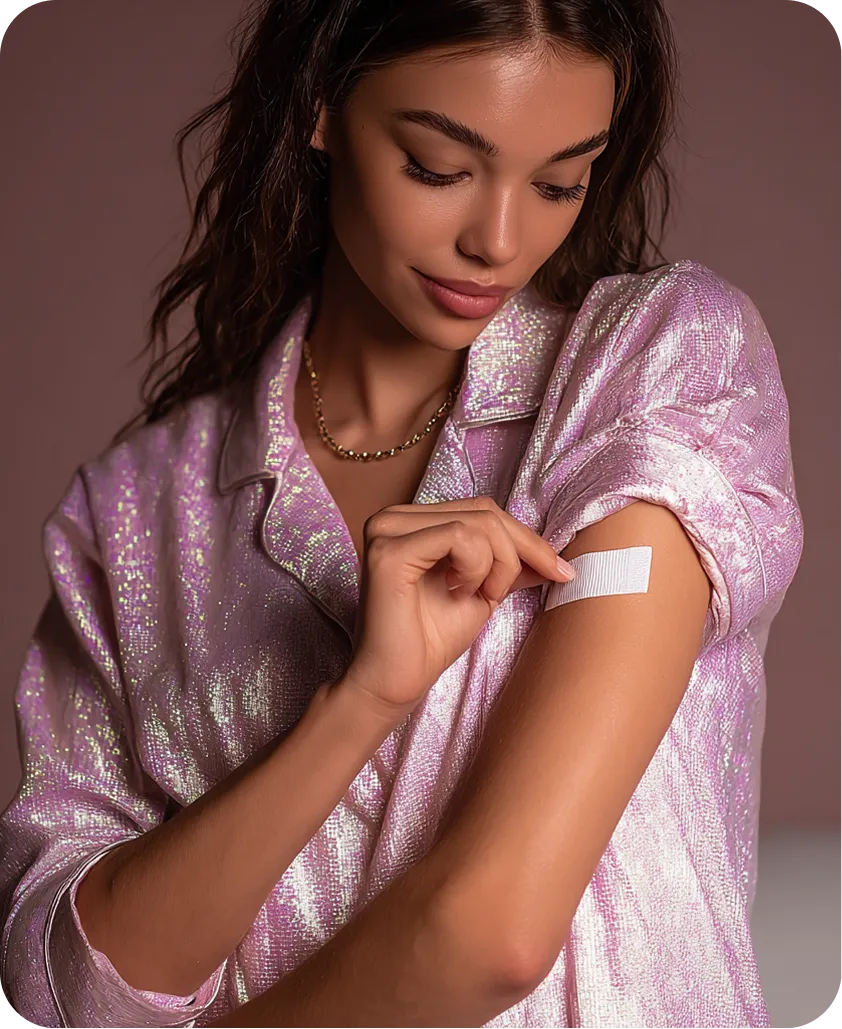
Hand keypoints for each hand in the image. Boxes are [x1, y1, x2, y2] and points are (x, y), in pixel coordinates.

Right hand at [338, 496, 574, 727]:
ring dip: (496, 564)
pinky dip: (475, 567)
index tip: (561, 571)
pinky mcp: (388, 551)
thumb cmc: (430, 641)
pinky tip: (459, 592)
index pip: (482, 510)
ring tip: (478, 596)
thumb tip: (553, 554)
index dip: (526, 539)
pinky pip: (458, 537)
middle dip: (518, 552)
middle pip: (484, 511)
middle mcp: (394, 517)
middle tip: (507, 592)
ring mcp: (387, 530)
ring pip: (477, 522)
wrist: (395, 683)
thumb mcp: (483, 592)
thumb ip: (509, 566)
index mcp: (413, 521)